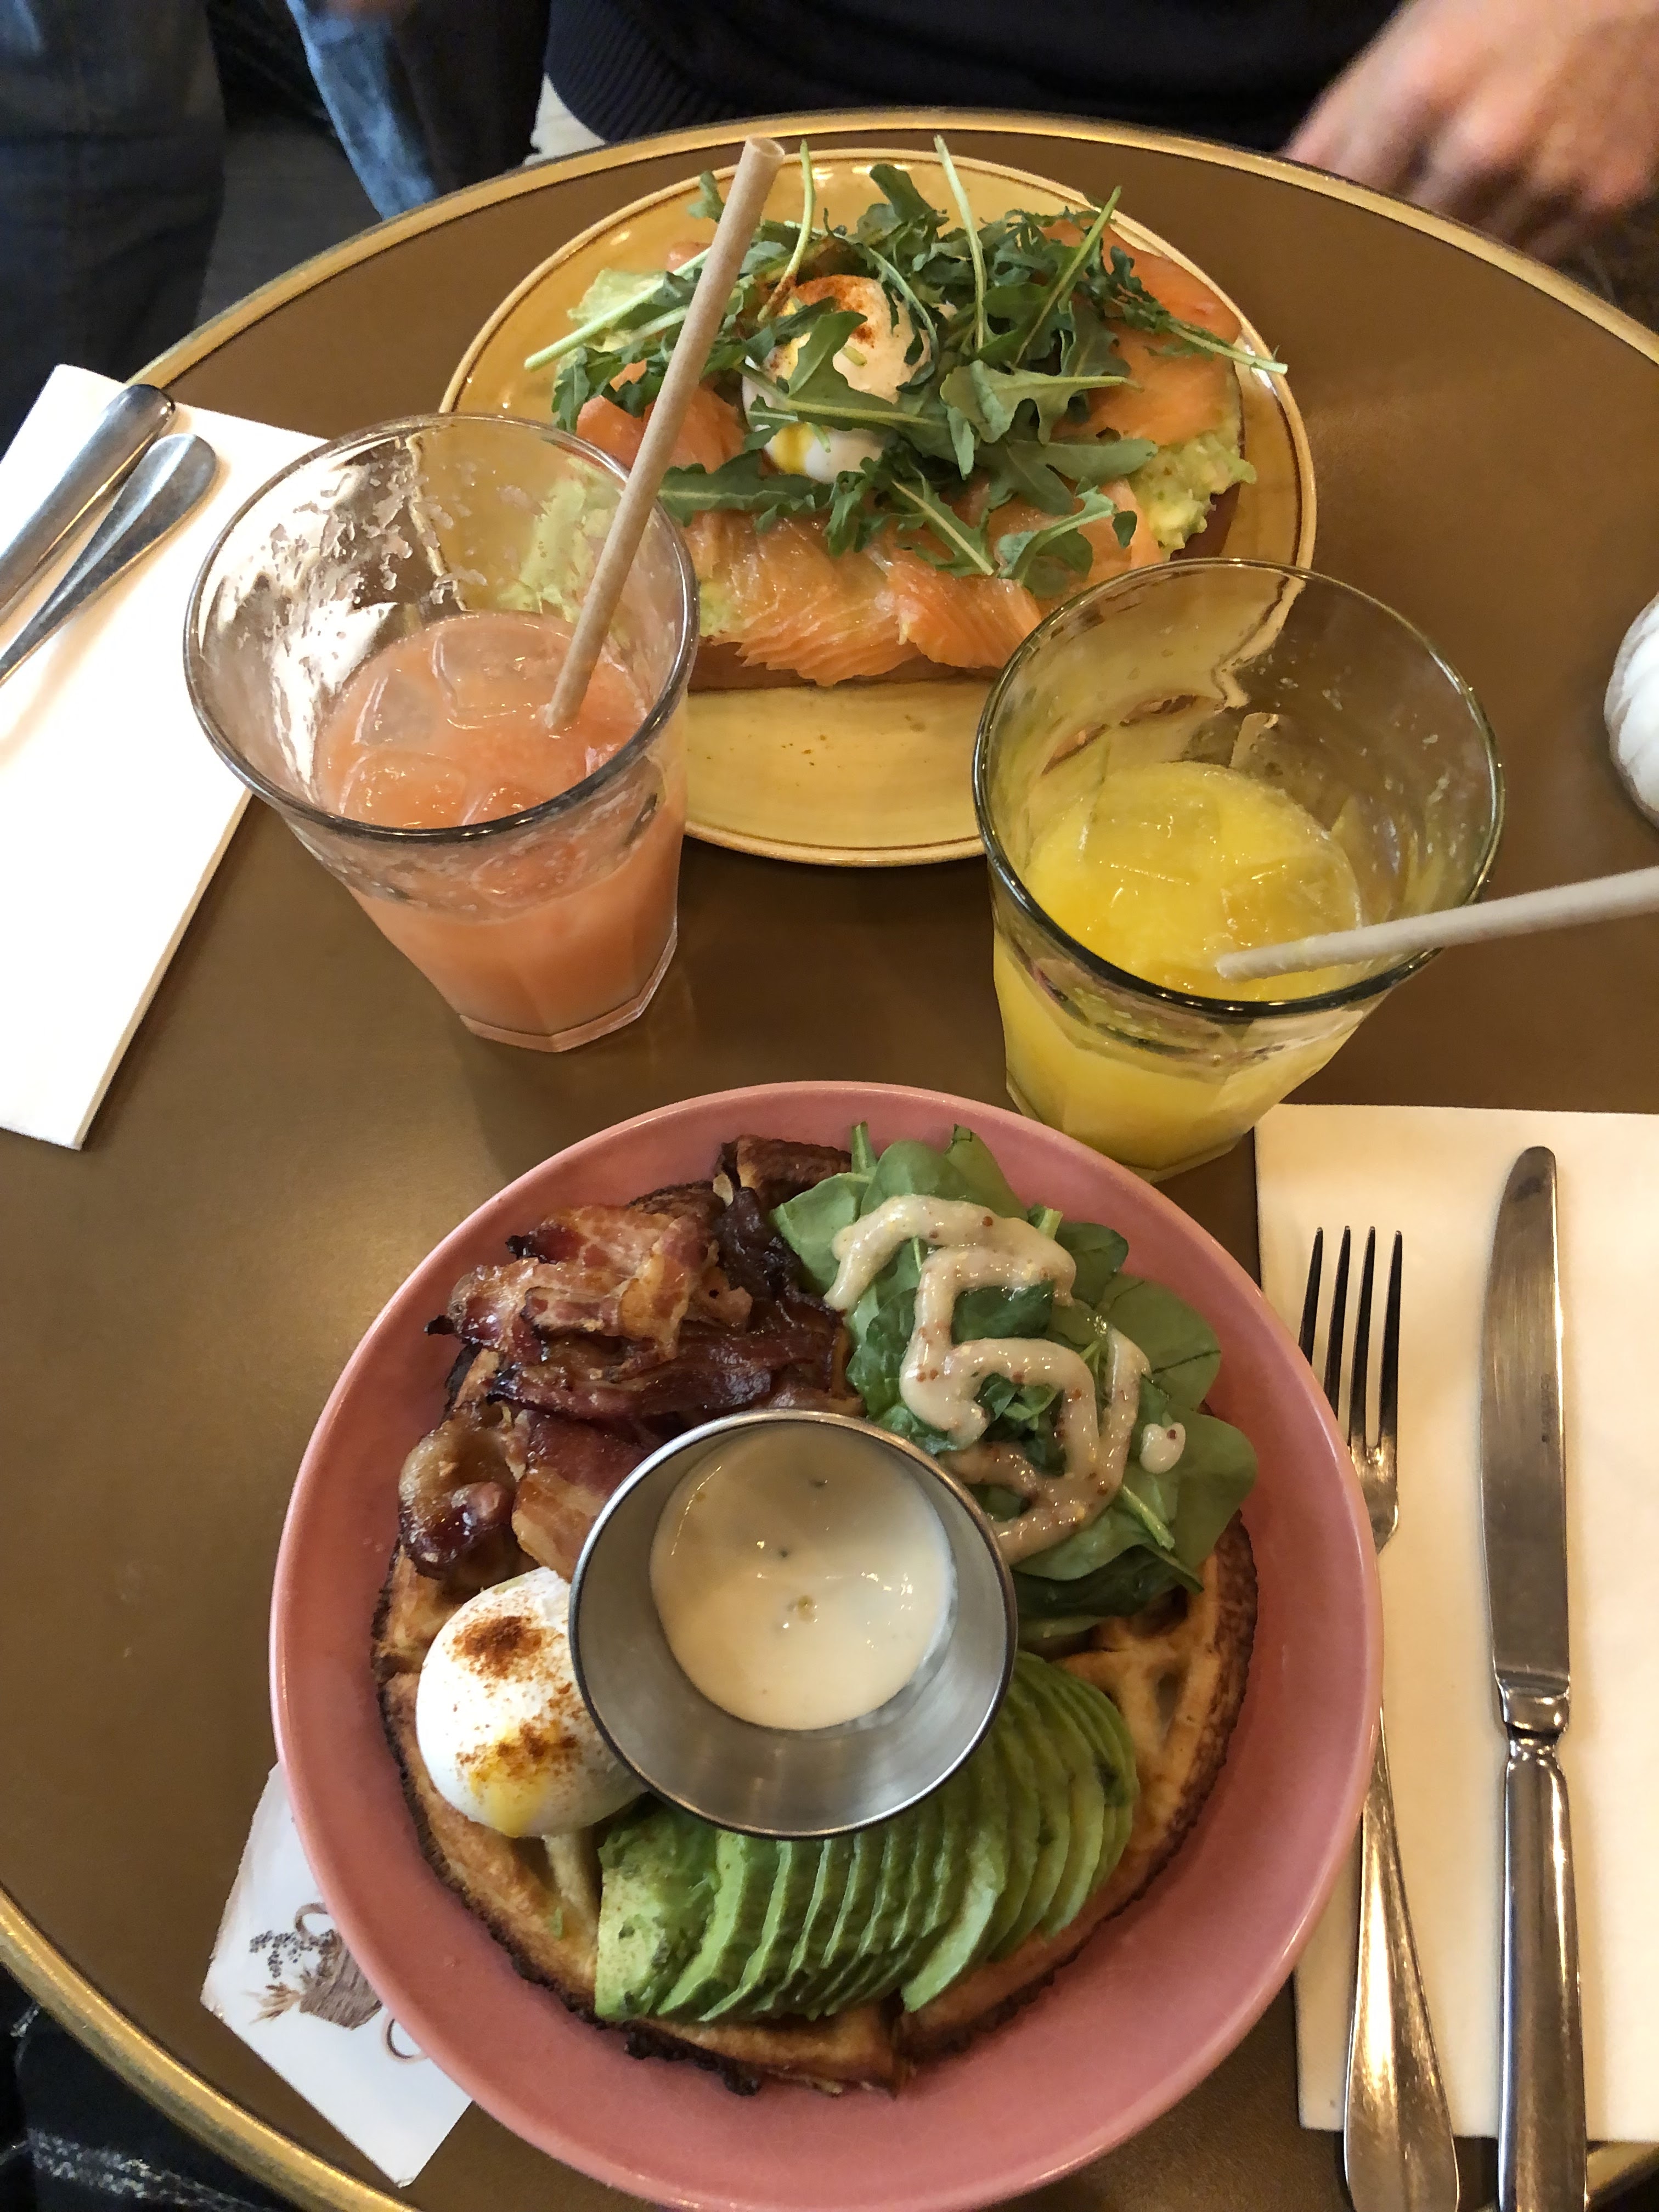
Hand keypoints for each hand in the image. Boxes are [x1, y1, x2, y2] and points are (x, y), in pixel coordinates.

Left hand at [1285, 0, 1658, 260]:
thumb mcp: (1411, 39)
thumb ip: (1338, 121)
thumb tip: (1276, 186)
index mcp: (1426, 89)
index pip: (1345, 208)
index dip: (1325, 234)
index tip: (1312, 254)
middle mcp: (1488, 144)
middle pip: (1401, 248)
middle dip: (1382, 254)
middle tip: (1375, 254)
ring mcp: (1550, 177)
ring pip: (1465, 267)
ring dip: (1445, 260)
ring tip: (1446, 229)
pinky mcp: (1602, 199)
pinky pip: (1529, 263)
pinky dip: (1506, 254)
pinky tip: (1503, 215)